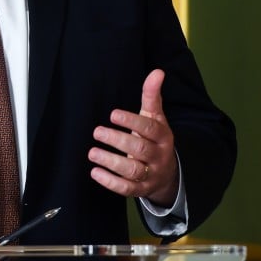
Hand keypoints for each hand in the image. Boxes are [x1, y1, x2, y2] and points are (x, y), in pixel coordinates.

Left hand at [88, 69, 178, 206]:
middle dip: (117, 140)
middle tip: (97, 131)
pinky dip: (111, 182)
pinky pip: (127, 189)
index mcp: (163, 135)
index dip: (132, 121)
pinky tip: (95, 172)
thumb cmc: (155, 138)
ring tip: (92, 153)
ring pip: (133, 170)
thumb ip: (152, 95)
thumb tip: (157, 71)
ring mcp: (151, 174)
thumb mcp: (155, 117)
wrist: (168, 172)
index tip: (113, 114)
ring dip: (111, 162)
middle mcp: (159, 155)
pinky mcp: (142, 189)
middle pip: (140, 148)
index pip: (150, 127)